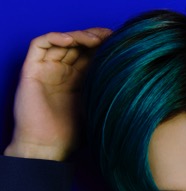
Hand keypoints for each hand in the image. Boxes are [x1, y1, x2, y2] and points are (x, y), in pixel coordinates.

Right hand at [4, 28, 111, 160]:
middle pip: (78, 44)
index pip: (91, 54)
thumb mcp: (99, 108)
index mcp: (79, 80)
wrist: (49, 148)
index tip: (122, 42)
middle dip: (95, 37)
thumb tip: (142, 82)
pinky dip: (55, 38)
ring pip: (61, 41)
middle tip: (111, 36)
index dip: (105, 46)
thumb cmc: (75, 134)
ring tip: (95, 39)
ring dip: (78, 35)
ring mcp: (47, 70)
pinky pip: (39, 45)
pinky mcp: (31, 71)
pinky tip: (72, 40)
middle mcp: (62, 72)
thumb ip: (111, 93)